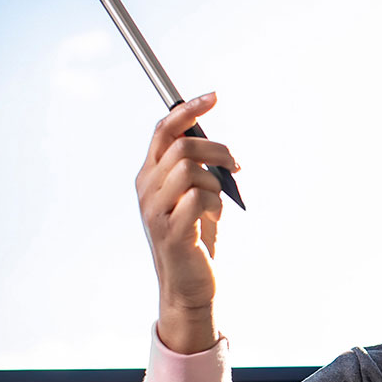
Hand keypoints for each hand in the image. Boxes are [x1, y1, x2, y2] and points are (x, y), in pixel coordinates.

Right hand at [136, 92, 239, 353]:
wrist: (188, 285)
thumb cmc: (195, 238)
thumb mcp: (193, 195)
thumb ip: (196, 167)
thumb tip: (213, 139)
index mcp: (149, 175)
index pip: (164, 130)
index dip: (188, 109)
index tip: (214, 96)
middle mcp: (146, 189)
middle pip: (182, 145)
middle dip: (217, 149)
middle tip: (235, 165)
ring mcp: (155, 210)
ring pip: (191, 169)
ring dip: (216, 182)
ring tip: (219, 204)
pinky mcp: (170, 230)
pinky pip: (199, 197)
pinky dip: (215, 205)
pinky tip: (214, 220)